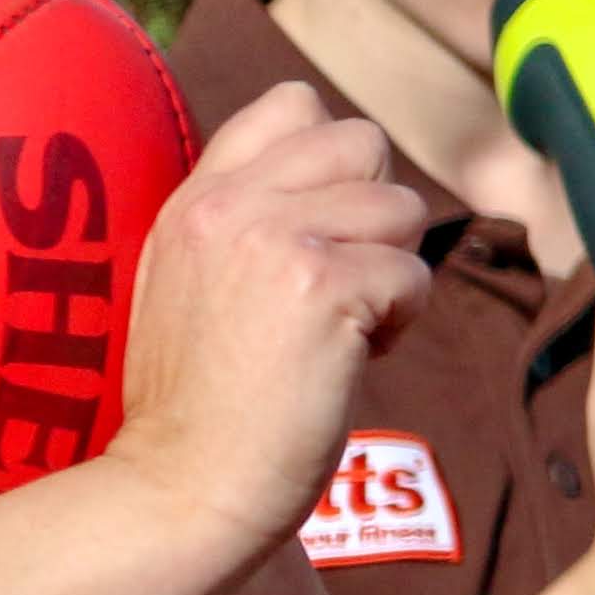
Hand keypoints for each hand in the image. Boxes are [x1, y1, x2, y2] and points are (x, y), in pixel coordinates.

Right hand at [106, 88, 435, 549]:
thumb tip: (342, 190)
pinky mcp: (322, 287)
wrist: (180, 489)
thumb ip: (241, 223)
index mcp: (195, 199)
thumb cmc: (195, 411)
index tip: (316, 234)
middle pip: (362, 142)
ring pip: (401, 206)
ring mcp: (274, 238)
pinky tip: (350, 363)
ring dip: (391, 273)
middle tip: (338, 286)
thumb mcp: (186, 284)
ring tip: (341, 331)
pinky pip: (413, 275)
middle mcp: (230, 203)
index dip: (333, 163)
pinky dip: (400, 325)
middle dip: (374, 214)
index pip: (291, 104)